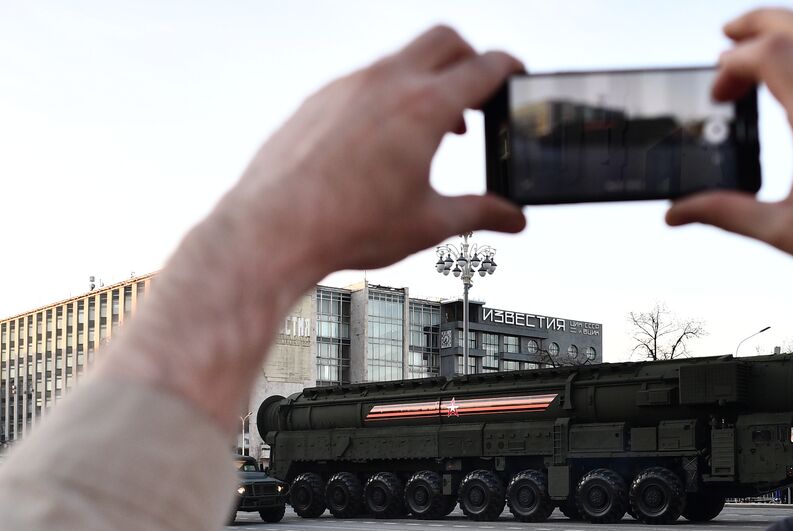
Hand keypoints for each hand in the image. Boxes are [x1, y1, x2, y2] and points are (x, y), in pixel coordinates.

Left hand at [219, 25, 525, 280]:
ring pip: (402, 59)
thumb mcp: (429, 223)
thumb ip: (479, 214)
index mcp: (424, 108)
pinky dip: (390, 94)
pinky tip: (387, 138)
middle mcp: (386, 83)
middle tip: (481, 92)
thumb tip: (512, 218)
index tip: (517, 75)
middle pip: (445, 40)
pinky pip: (366, 80)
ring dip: (429, 79)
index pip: (483, 67)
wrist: (275, 228)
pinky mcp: (321, 98)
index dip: (510, 68)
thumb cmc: (348, 226)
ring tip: (435, 125)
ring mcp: (348, 85)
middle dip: (471, 58)